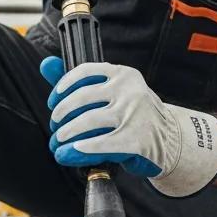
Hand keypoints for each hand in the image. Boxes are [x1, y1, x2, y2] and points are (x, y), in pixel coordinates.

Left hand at [39, 57, 216, 198]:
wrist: (169, 140)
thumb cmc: (134, 115)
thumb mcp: (113, 92)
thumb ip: (80, 80)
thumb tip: (47, 64)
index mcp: (123, 74)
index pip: (83, 73)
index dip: (61, 89)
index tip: (53, 103)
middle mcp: (130, 91)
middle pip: (81, 99)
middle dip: (60, 117)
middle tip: (56, 129)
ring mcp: (135, 115)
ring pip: (87, 122)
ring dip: (65, 136)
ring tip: (58, 145)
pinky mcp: (136, 140)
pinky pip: (100, 144)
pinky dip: (80, 150)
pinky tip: (70, 153)